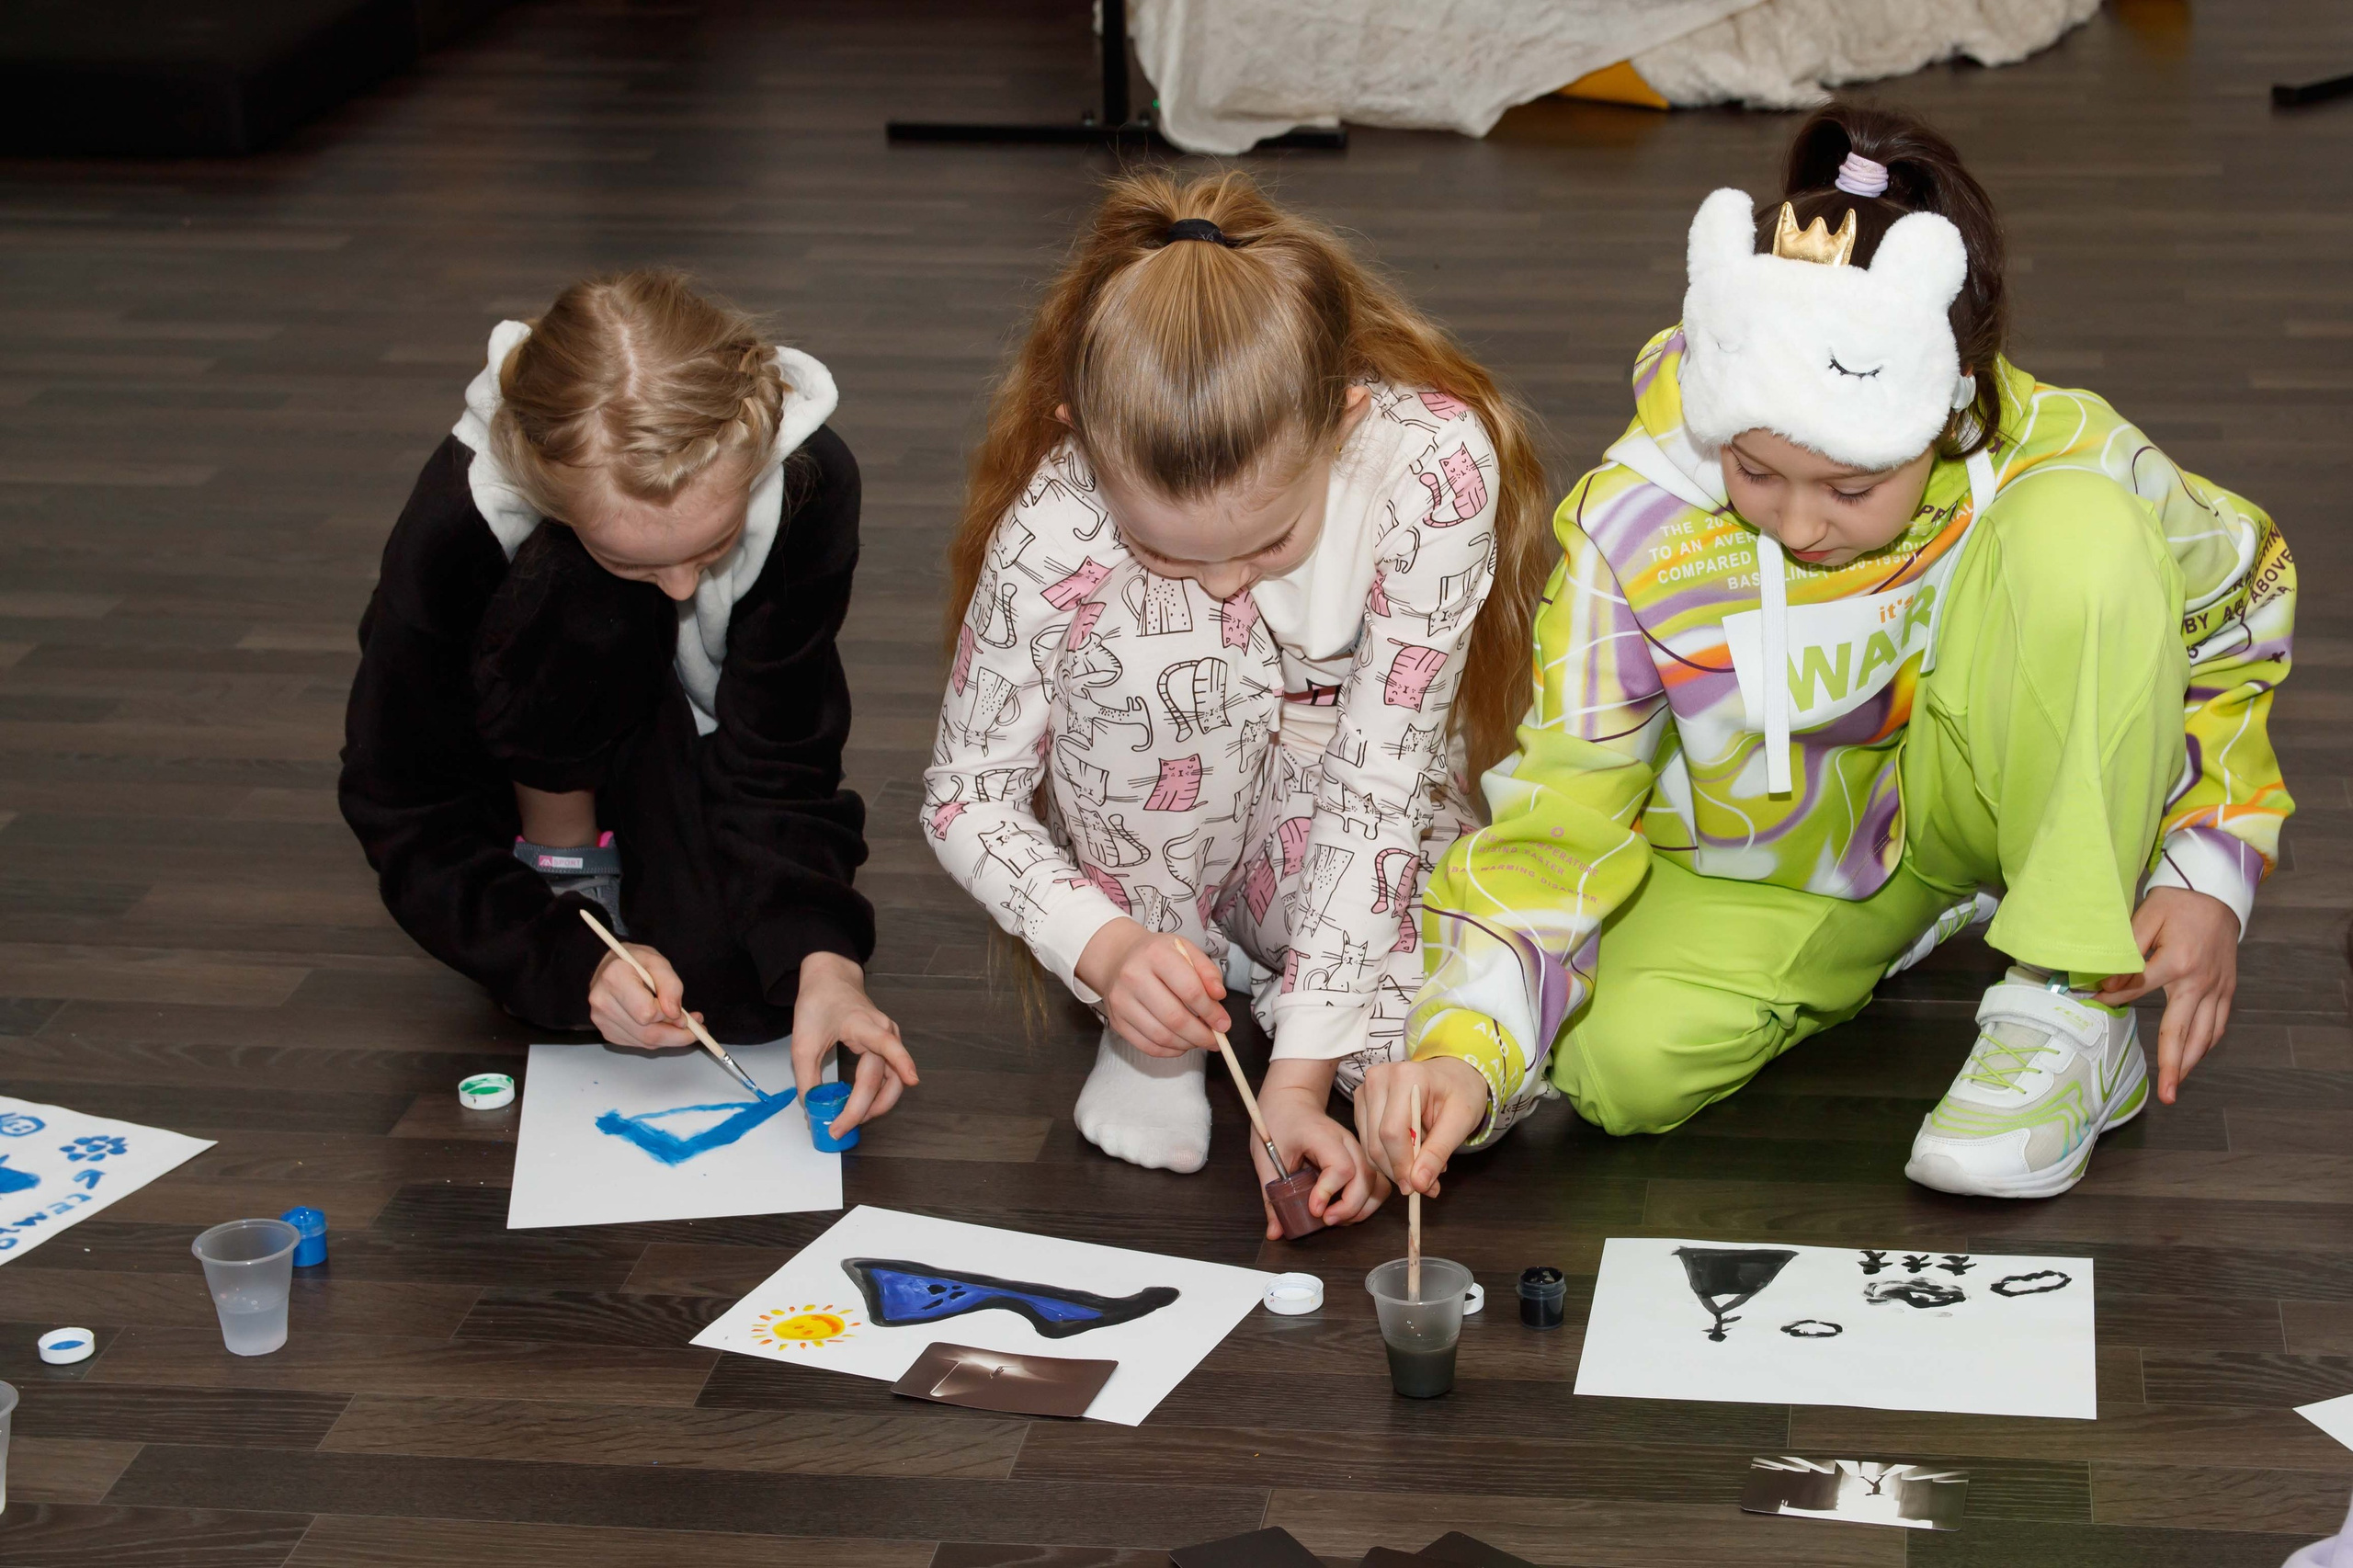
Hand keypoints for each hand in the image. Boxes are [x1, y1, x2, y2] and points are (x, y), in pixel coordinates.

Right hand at [588, 943, 703, 1050]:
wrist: (612, 966)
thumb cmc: (635, 961)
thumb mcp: (658, 961)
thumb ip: (670, 985)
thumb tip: (675, 1015)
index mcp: (614, 978)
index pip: (647, 1012)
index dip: (669, 1015)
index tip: (683, 1011)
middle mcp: (602, 1001)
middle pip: (647, 1034)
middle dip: (677, 1035)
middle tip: (696, 1028)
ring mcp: (602, 1019)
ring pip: (644, 1042)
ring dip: (669, 1037)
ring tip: (680, 1023)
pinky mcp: (607, 1031)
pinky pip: (638, 1043)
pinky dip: (655, 1038)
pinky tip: (659, 1024)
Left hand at [792, 952, 918, 1136]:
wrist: (829, 981)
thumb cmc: (819, 1005)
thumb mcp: (802, 1042)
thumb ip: (807, 1078)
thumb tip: (812, 1109)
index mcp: (864, 1025)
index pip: (887, 1045)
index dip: (902, 1062)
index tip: (912, 1079)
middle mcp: (884, 1032)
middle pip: (887, 1076)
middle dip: (868, 1107)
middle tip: (843, 1126)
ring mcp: (888, 1040)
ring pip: (892, 1082)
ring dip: (876, 1105)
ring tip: (850, 1120)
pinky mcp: (885, 1047)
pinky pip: (887, 1077)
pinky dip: (875, 1095)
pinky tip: (858, 1105)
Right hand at [1074, 918, 1227, 1056]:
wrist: (1117, 958)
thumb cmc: (1157, 955)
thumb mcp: (1185, 950)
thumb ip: (1207, 971)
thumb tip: (1219, 996)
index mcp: (1155, 955)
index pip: (1190, 990)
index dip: (1211, 1012)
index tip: (1223, 1024)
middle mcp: (1134, 977)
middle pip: (1175, 1017)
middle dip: (1201, 1034)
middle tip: (1215, 1039)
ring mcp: (1121, 1001)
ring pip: (1161, 1036)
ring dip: (1187, 1044)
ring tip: (1199, 1040)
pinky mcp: (1116, 1021)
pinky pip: (1147, 1046)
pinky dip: (1169, 1051)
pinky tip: (1181, 1044)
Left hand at [1248, 1060, 1389, 1238]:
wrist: (1291, 1100)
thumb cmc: (1278, 1122)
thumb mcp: (1266, 1158)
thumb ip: (1271, 1196)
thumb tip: (1275, 1233)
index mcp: (1322, 1136)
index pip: (1341, 1166)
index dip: (1329, 1192)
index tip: (1314, 1209)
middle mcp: (1347, 1142)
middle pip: (1365, 1178)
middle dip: (1349, 1207)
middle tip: (1325, 1219)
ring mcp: (1357, 1150)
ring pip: (1377, 1183)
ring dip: (1362, 1208)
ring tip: (1336, 1218)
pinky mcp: (1360, 1158)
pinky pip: (1376, 1183)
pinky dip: (1366, 1202)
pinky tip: (1345, 1210)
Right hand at [1355, 1056, 1489, 1196]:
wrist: (1453, 1075)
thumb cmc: (1460, 1093)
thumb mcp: (1461, 1121)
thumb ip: (1438, 1151)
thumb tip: (1419, 1183)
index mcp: (1405, 1076)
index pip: (1392, 1132)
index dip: (1402, 1165)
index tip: (1417, 1188)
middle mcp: (1378, 1079)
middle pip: (1377, 1140)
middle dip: (1399, 1170)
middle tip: (1424, 1186)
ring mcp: (1366, 1089)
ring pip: (1369, 1145)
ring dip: (1394, 1165)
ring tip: (1423, 1164)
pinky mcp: (1362, 1102)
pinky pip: (1368, 1140)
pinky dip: (1388, 1155)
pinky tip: (1410, 1151)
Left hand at [2095, 887, 2238, 1103]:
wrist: (2217, 893)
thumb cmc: (2178, 904)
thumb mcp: (2146, 917)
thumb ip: (2126, 951)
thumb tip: (2106, 984)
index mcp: (2177, 962)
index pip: (2138, 989)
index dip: (2113, 999)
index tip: (2092, 1005)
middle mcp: (2201, 982)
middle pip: (2183, 1031)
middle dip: (2173, 1066)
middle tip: (2165, 1095)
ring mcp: (2218, 988)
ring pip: (2205, 1035)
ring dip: (2190, 1062)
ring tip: (2176, 1085)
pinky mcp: (2228, 989)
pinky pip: (2219, 1024)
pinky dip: (2206, 1043)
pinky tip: (2193, 1056)